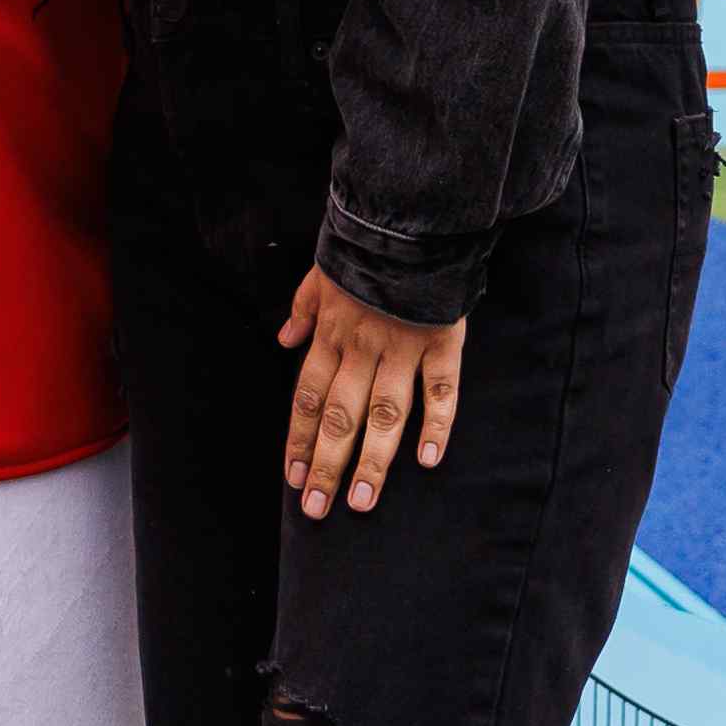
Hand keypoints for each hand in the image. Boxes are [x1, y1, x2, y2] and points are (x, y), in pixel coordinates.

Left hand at [277, 264, 466, 515]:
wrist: (409, 215)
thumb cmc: (363, 245)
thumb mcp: (319, 272)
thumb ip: (303, 308)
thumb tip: (284, 338)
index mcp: (331, 334)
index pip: (307, 398)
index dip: (298, 440)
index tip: (291, 478)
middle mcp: (362, 349)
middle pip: (339, 417)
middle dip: (326, 466)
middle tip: (316, 510)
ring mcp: (403, 349)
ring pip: (384, 414)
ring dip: (372, 461)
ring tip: (363, 502)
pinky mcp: (441, 343)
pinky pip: (441, 390)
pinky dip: (437, 425)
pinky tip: (429, 461)